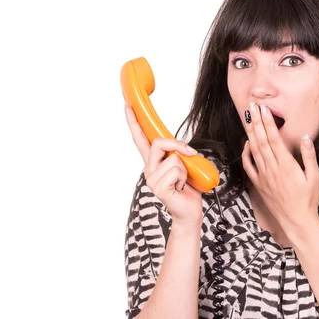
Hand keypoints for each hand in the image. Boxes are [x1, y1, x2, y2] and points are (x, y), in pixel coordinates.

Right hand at [125, 105, 202, 226]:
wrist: (190, 211)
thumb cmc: (188, 188)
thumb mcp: (185, 165)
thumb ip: (177, 154)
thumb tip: (181, 148)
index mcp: (154, 162)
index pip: (141, 139)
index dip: (134, 123)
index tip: (128, 107)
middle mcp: (149, 169)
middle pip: (158, 143)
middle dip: (177, 145)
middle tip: (190, 154)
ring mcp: (152, 179)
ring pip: (173, 158)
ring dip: (185, 169)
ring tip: (182, 181)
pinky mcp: (158, 188)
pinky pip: (176, 171)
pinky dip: (184, 177)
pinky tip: (180, 187)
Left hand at [241, 103, 318, 236]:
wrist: (297, 221)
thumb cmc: (308, 200)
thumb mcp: (315, 177)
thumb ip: (309, 157)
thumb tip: (306, 137)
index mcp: (286, 166)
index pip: (274, 139)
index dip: (268, 123)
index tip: (264, 109)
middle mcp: (272, 169)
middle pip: (262, 141)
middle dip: (257, 122)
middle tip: (253, 106)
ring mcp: (264, 176)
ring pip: (254, 150)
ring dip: (251, 132)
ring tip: (249, 118)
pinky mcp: (259, 184)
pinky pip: (249, 165)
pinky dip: (246, 153)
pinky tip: (247, 143)